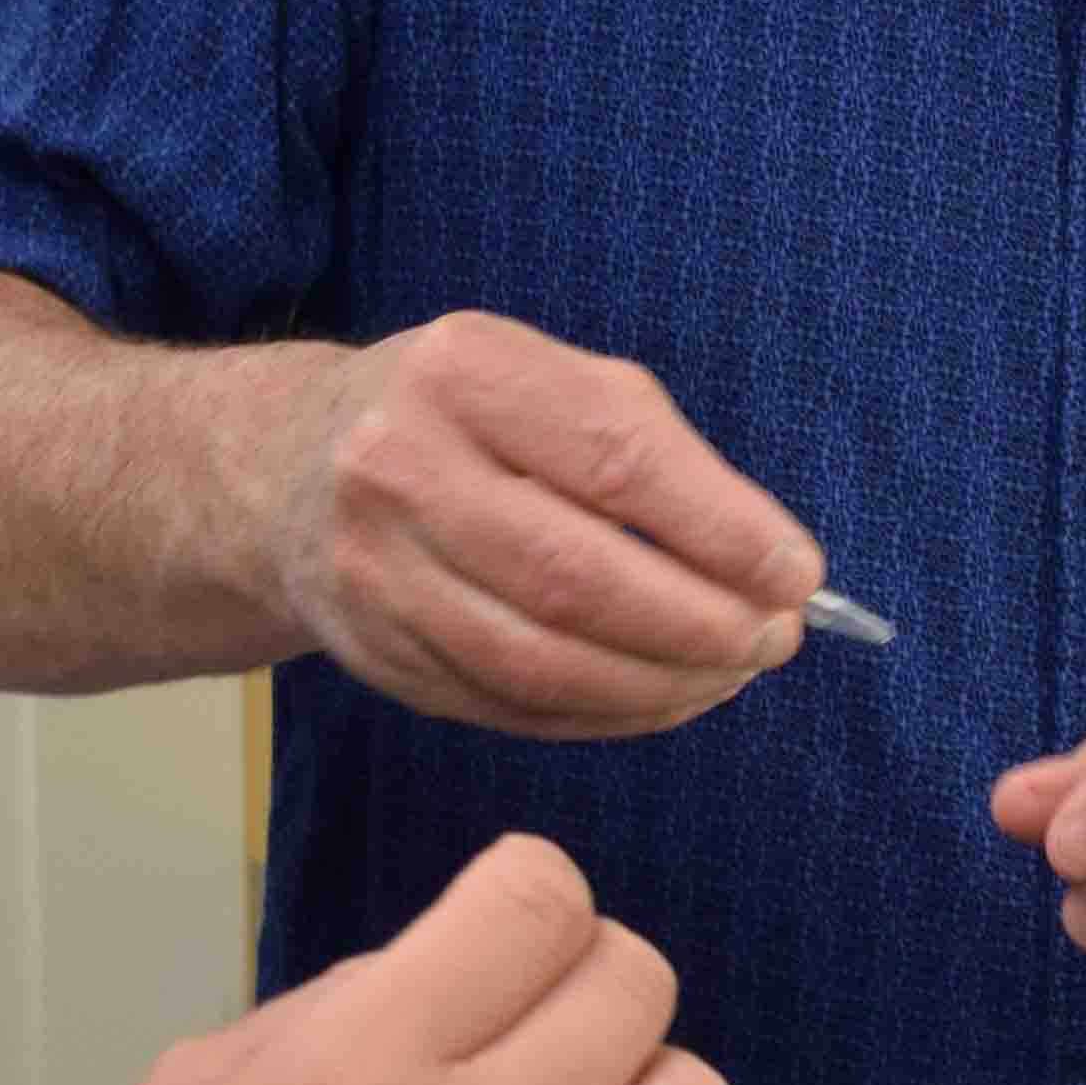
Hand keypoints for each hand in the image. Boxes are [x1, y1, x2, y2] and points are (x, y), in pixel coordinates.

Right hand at [257, 311, 825, 736]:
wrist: (289, 468)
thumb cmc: (463, 417)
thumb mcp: (543, 378)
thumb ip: (649, 451)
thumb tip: (766, 563)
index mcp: (465, 371)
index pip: (616, 459)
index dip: (722, 529)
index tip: (797, 574)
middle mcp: (401, 466)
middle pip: (576, 577)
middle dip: (700, 623)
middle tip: (773, 638)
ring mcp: (375, 569)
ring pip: (542, 661)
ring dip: (661, 684)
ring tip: (730, 674)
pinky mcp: (376, 653)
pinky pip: (511, 705)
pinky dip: (606, 713)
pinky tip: (661, 696)